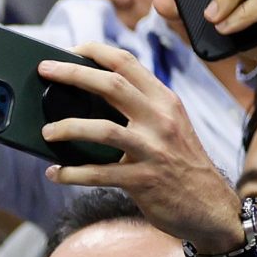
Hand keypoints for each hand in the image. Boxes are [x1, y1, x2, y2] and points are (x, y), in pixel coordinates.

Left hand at [37, 41, 240, 248]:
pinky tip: (55, 173)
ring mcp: (152, 150)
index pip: (127, 63)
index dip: (95, 51)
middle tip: (45, 70)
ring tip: (46, 132)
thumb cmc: (182, 163)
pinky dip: (71, 174)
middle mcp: (160, 120)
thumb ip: (142, 107)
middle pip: (111, 85)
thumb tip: (95, 94)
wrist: (210, 206)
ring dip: (67, 127)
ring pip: (102, 129)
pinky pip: (98, 174)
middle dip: (73, 74)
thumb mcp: (171, 125)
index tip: (69, 49)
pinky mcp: (143, 180)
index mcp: (164, 101)